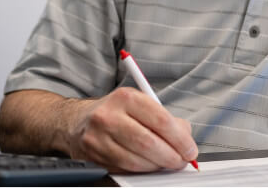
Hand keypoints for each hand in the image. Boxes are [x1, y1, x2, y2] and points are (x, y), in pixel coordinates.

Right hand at [61, 87, 196, 172]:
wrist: (78, 121)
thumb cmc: (116, 112)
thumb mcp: (142, 104)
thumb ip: (167, 119)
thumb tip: (186, 138)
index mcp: (126, 98)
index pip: (161, 121)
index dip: (180, 139)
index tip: (190, 149)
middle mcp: (109, 116)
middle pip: (148, 143)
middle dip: (171, 156)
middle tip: (182, 161)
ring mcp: (98, 137)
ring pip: (136, 159)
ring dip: (157, 165)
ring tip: (167, 163)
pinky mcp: (93, 156)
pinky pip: (124, 168)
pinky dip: (142, 169)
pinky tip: (149, 164)